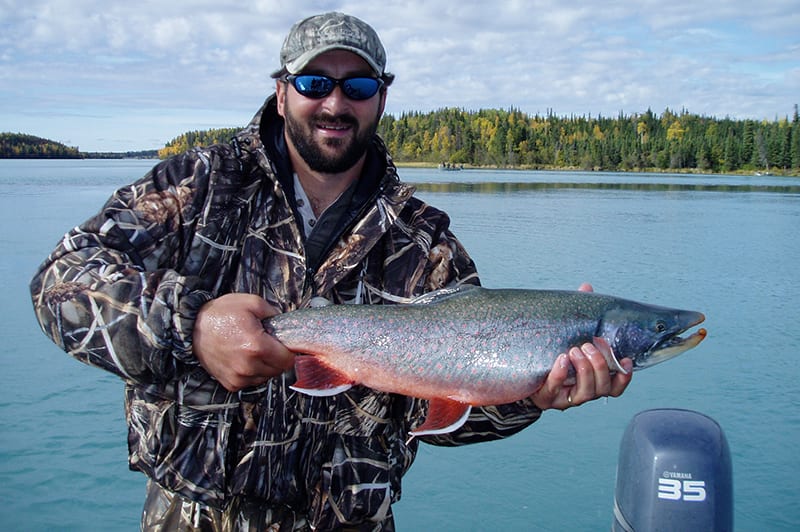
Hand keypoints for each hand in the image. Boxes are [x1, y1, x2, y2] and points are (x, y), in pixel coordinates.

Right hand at [193, 293, 293, 391]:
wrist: (192, 328)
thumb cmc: (221, 314)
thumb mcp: (252, 303)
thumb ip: (274, 313)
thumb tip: (286, 326)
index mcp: (256, 346)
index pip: (288, 360)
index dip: (289, 351)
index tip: (283, 344)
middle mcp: (248, 366)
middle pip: (278, 370)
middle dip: (277, 357)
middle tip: (267, 344)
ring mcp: (238, 377)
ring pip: (266, 377)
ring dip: (265, 366)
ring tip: (253, 350)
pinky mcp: (230, 384)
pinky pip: (251, 382)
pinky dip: (252, 372)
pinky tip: (244, 358)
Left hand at [530, 282, 632, 410]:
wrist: (521, 371)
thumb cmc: (551, 350)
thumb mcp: (567, 332)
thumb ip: (580, 315)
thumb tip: (586, 287)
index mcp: (593, 380)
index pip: (616, 386)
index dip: (624, 376)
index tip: (625, 359)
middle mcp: (584, 391)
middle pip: (603, 387)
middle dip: (600, 365)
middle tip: (589, 345)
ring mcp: (566, 397)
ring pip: (587, 392)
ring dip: (585, 370)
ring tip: (575, 350)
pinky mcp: (547, 398)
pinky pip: (556, 389)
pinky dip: (560, 374)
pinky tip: (561, 360)